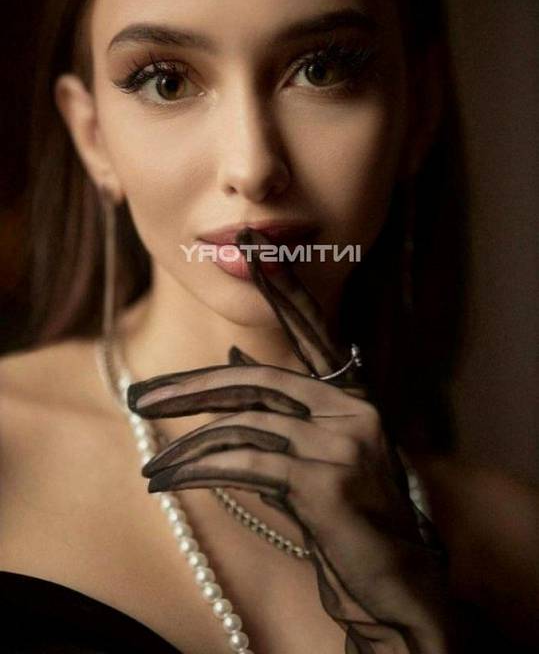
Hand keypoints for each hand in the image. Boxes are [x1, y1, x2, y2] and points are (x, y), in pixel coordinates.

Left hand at [127, 228, 453, 653]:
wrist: (398, 582)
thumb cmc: (354, 517)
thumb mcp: (318, 456)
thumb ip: (279, 409)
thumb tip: (231, 359)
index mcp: (351, 398)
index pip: (311, 330)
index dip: (283, 289)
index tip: (257, 247)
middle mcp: (352, 410)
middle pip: (258, 380)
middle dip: (192, 390)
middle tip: (141, 397)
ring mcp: (343, 443)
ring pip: (244, 424)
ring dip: (188, 447)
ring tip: (153, 467)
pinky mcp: (326, 481)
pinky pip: (247, 463)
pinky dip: (201, 470)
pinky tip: (169, 480)